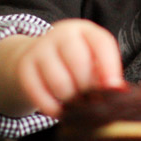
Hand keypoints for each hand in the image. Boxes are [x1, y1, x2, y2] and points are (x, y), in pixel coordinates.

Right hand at [0, 19, 123, 117]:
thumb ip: (105, 73)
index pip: (101, 43)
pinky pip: (40, 94)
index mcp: (84, 30)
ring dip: (71, 101)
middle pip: (79, 64)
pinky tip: (60, 110)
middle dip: (88, 89)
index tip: (113, 89)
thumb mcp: (92, 59)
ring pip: (60, 83)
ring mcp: (40, 49)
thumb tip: (116, 93)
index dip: (110, 67)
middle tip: (92, 102)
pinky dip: (52, 107)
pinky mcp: (24, 67)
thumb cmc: (74, 62)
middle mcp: (61, 34)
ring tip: (76, 106)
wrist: (35, 56)